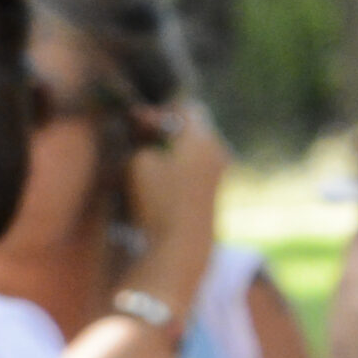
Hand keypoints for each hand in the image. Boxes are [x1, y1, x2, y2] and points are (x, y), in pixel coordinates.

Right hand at [120, 104, 226, 309]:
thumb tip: (147, 130)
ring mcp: (220, 172)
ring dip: (171, 150)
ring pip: (193, 147)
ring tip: (145, 165)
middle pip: (192, 126)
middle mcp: (219, 149)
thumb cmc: (157, 203)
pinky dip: (177, 168)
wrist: (180, 250)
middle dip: (166, 130)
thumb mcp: (137, 162)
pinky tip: (158, 186)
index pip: (184, 106)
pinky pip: (195, 167)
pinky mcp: (213, 192)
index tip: (139, 123)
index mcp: (204, 137)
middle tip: (139, 140)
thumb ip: (142, 137)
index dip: (159, 111)